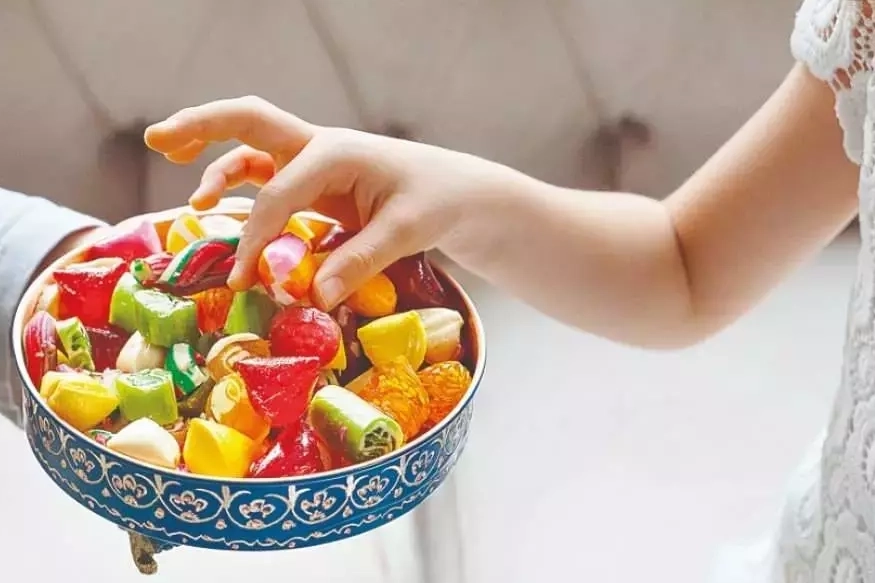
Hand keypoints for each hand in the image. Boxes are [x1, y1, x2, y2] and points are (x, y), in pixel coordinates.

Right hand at [143, 96, 523, 309]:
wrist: (459, 193)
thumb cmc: (437, 201)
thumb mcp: (406, 231)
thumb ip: (358, 261)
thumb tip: (314, 298)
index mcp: (336, 152)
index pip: (277, 194)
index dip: (255, 239)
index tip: (243, 280)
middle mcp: (317, 149)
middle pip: (247, 122)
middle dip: (199, 127)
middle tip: (155, 137)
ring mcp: (314, 163)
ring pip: (251, 148)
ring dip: (212, 160)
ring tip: (189, 197)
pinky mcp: (315, 182)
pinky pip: (266, 178)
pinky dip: (239, 187)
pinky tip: (219, 206)